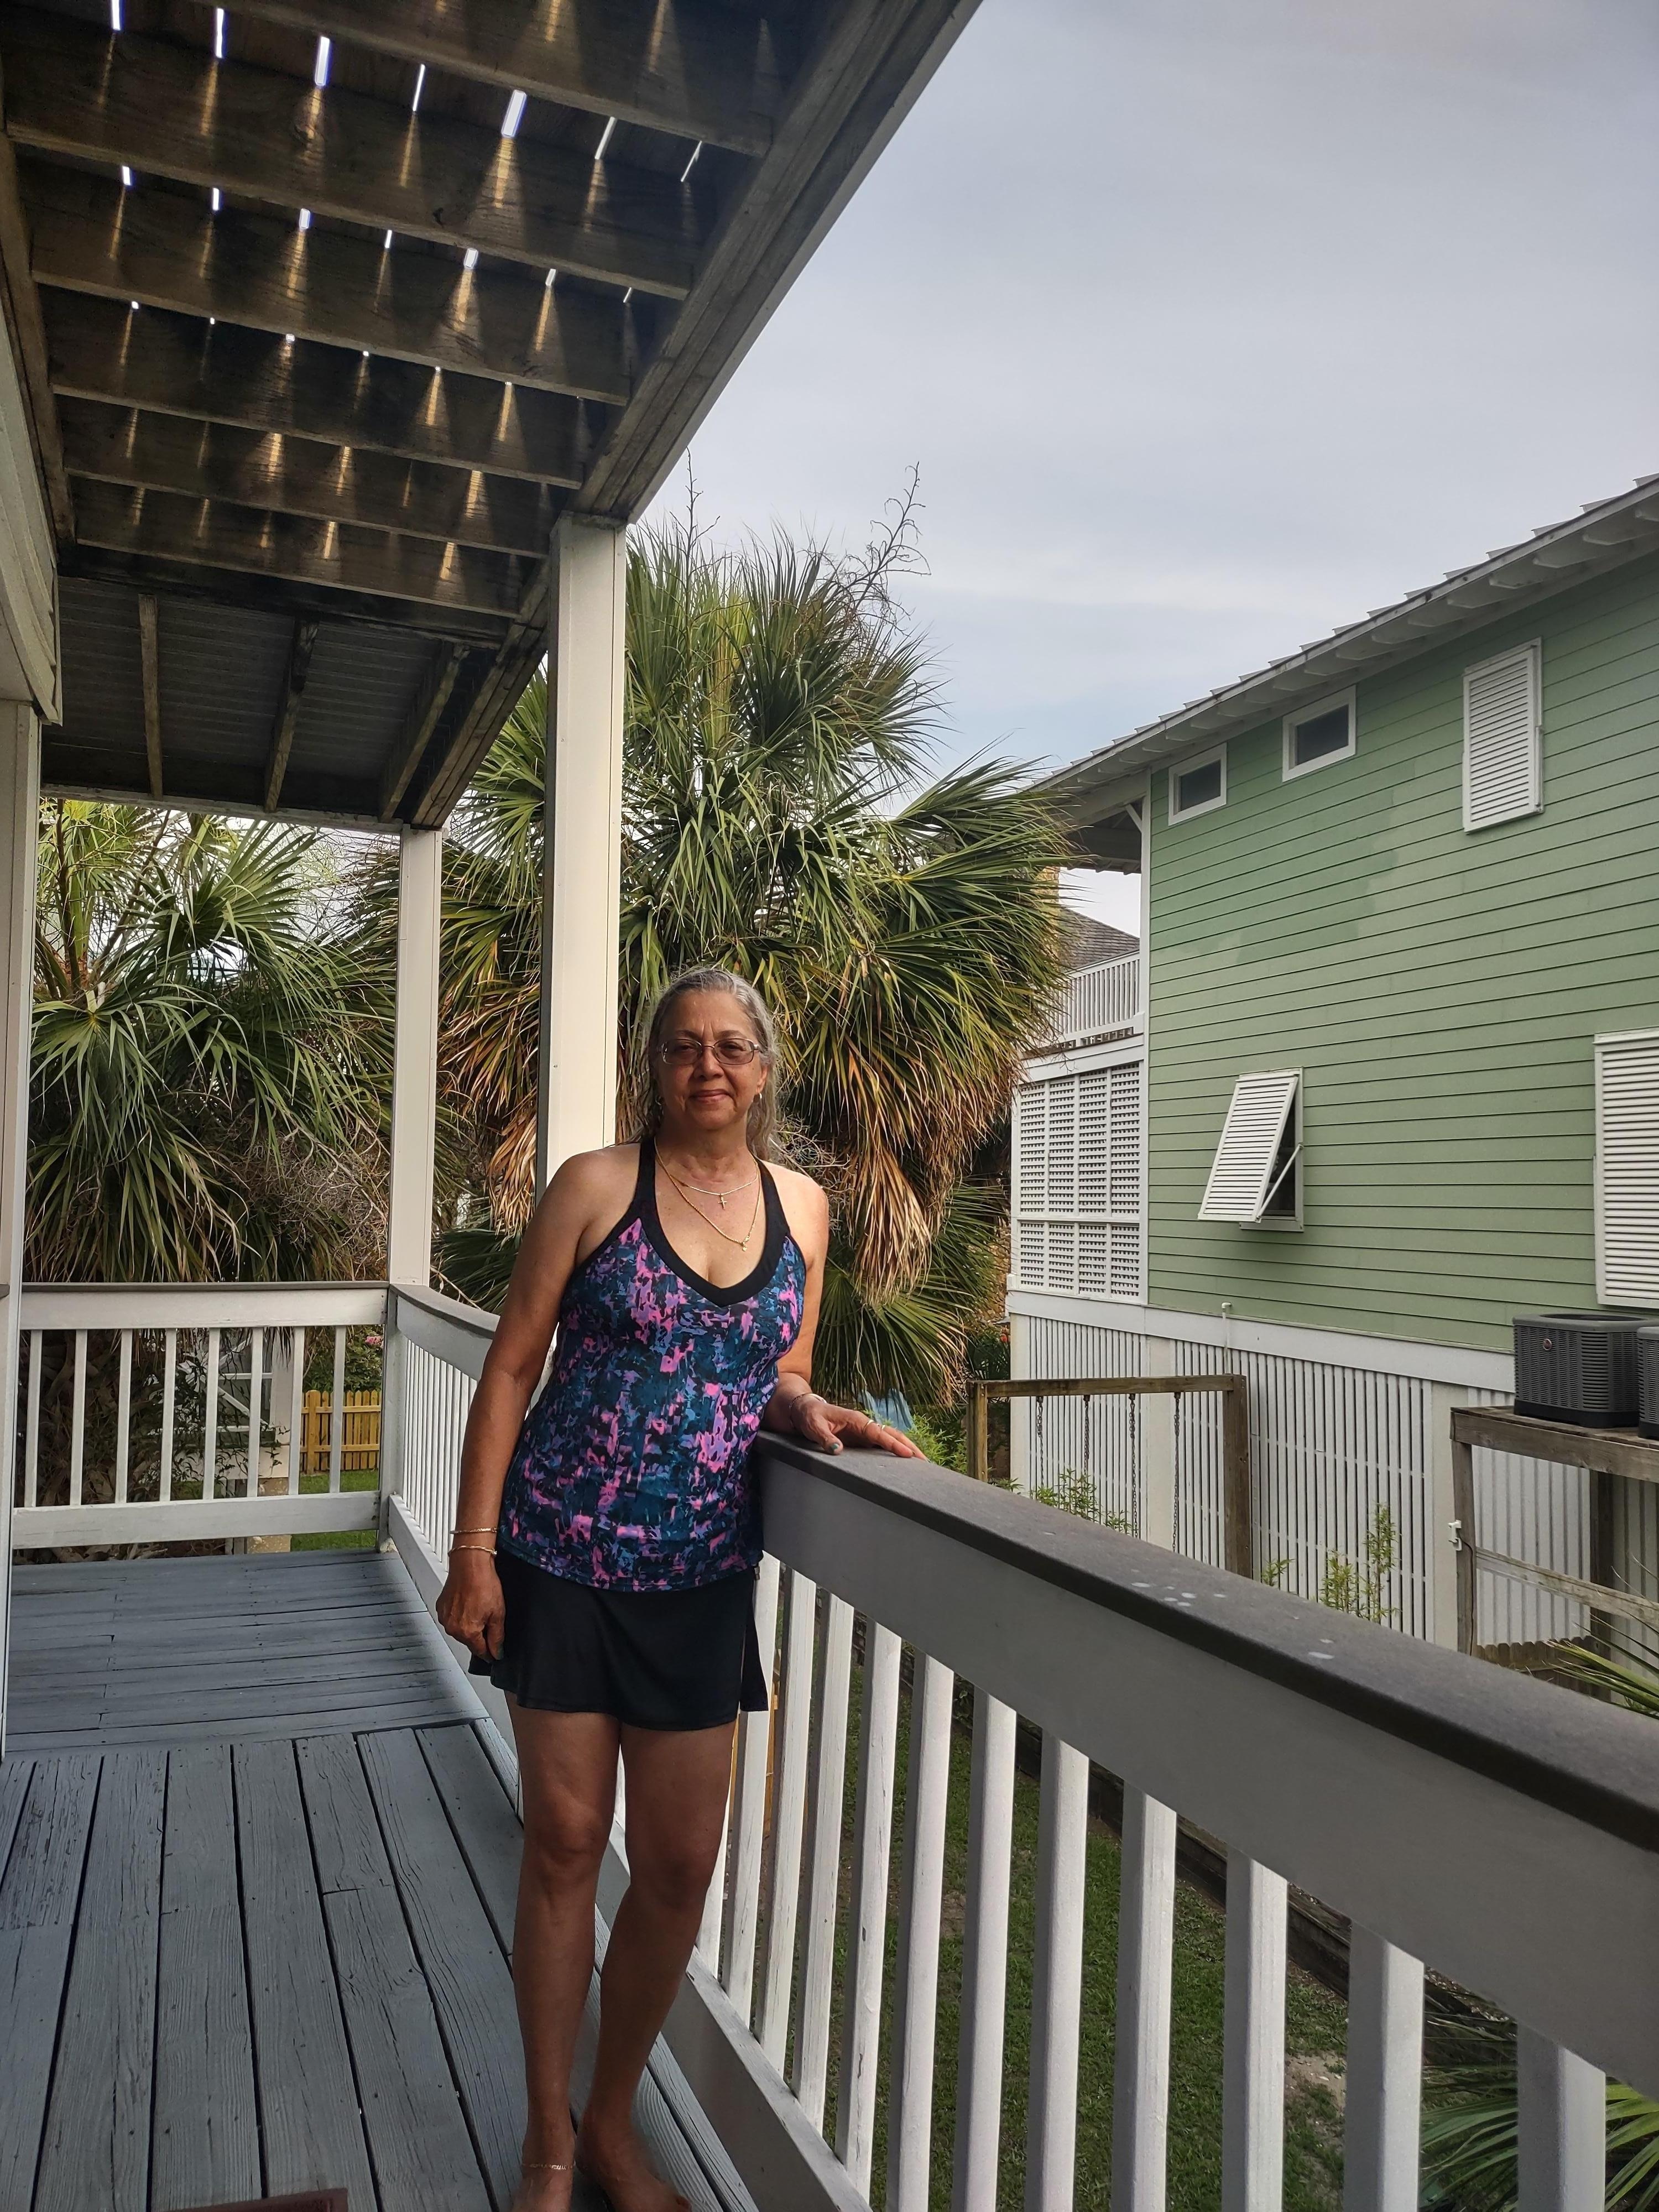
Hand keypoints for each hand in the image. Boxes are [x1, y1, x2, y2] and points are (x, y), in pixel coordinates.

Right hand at [437, 1550, 504, 1661]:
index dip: (490, 1652)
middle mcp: (453, 1628)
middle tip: (489, 1619)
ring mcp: (445, 1618)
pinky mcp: (441, 1608)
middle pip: (470, 1641)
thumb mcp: (498, 1613)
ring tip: (479, 1608)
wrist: (470, 1563)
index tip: (495, 1653)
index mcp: (467, 1632)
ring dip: (470, 1625)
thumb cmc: (483, 1583)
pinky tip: (469, 1603)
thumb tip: (497, 1652)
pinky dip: (461, 1615)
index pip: (480, 1651)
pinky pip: (453, 1619)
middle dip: (480, 1635)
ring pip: (460, 1630)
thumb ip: (497, 1637)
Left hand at [788, 1392, 924, 1458]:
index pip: (879, 1434)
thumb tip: (838, 1450)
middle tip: (925, 1463)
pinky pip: (880, 1447)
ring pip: (890, 1440)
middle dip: (909, 1447)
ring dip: (905, 1450)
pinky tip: (902, 1465)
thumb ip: (824, 1438)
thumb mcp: (813, 1426)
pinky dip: (894, 1453)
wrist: (804, 1411)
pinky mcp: (861, 1441)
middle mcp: (864, 1426)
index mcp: (856, 1420)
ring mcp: (864, 1434)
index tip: (908, 1454)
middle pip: (892, 1435)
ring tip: (921, 1465)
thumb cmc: (809, 1416)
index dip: (894, 1445)